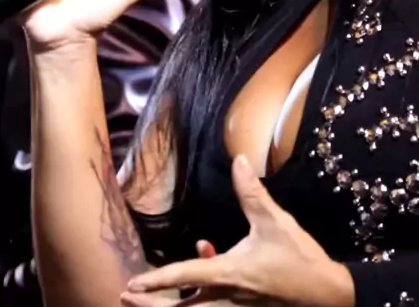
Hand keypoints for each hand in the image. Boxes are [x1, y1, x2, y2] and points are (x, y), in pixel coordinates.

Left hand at [125, 156, 354, 306]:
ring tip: (146, 293)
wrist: (326, 294)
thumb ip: (252, 192)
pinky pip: (212, 300)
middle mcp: (227, 293)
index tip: (132, 285)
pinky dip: (198, 288)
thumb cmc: (299, 259)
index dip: (157, 280)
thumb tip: (239, 160)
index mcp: (229, 274)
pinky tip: (205, 254)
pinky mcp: (245, 302)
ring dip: (170, 300)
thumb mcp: (275, 221)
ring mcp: (236, 302)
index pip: (185, 276)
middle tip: (125, 296)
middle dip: (153, 304)